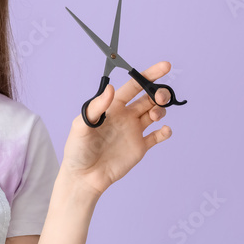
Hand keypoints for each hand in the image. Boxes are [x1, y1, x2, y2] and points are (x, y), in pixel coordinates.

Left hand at [59, 61, 174, 197]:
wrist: (84, 177)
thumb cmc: (77, 150)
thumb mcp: (81, 126)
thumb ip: (96, 107)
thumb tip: (111, 89)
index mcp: (113, 107)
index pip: (134, 86)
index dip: (149, 75)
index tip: (165, 66)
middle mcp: (125, 116)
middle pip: (148, 98)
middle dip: (159, 93)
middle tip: (160, 96)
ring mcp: (134, 131)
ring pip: (155, 113)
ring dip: (161, 110)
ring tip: (155, 115)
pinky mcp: (140, 147)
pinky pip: (157, 136)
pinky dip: (165, 132)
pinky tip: (164, 130)